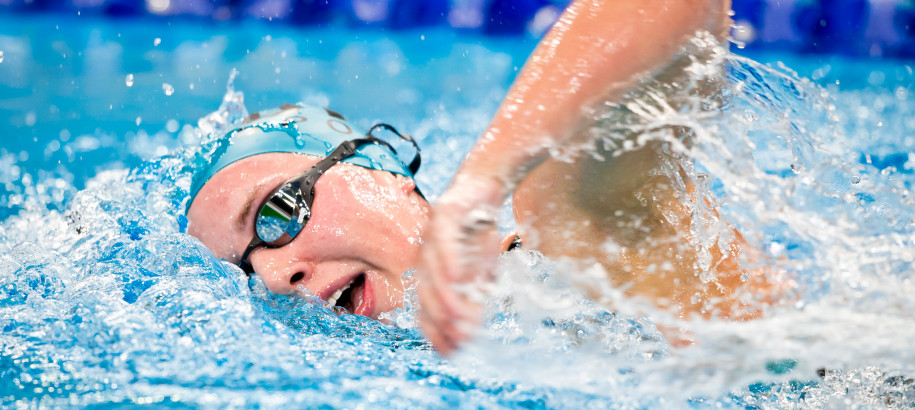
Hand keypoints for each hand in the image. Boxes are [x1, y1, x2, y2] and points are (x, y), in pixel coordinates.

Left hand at [416, 177, 504, 354]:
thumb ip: (473, 298)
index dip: (436, 333)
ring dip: (446, 298)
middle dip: (442, 322)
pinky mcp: (443, 217)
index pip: (425, 310)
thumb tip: (470, 332)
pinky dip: (450, 261)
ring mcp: (430, 237)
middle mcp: (423, 258)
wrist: (483, 188)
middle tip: (461, 341)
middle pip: (426, 296)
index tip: (452, 353)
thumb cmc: (479, 233)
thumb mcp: (481, 272)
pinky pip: (443, 243)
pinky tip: (458, 278)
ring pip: (433, 273)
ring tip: (458, 318)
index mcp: (429, 275)